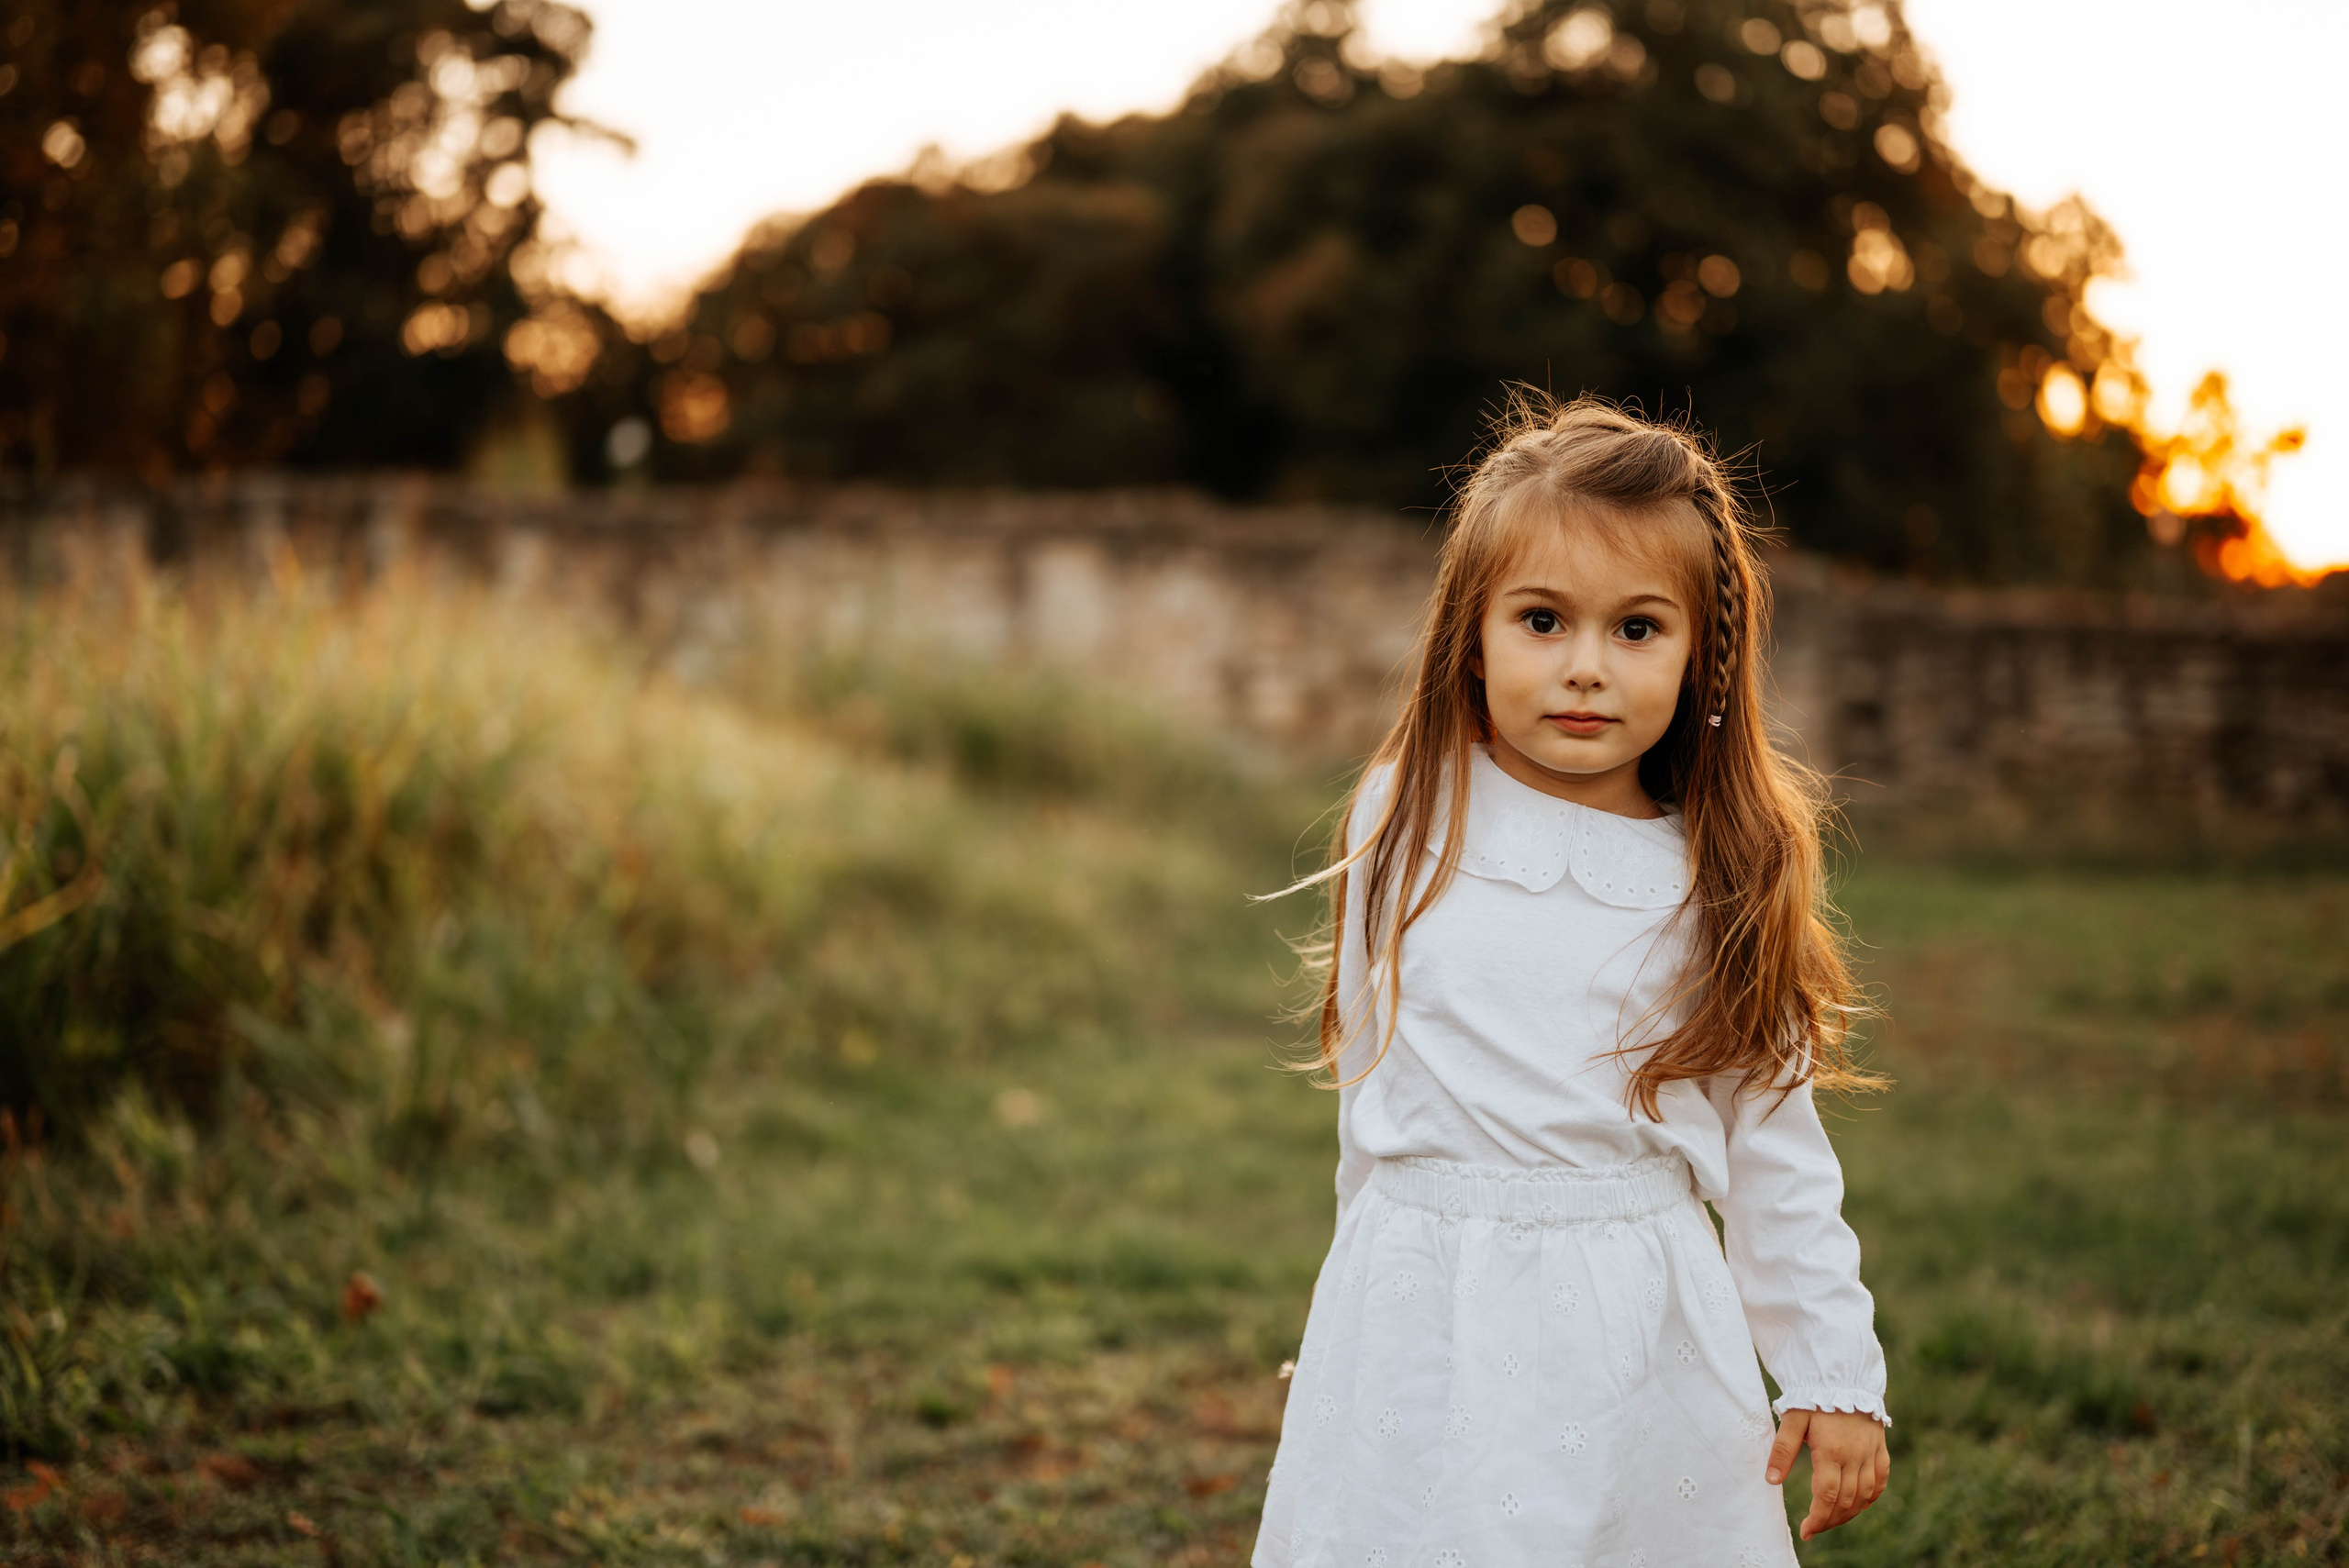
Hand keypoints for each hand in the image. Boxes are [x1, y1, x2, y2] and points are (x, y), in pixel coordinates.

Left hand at [1766, 1408, 1887, 1539]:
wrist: (1843, 1375)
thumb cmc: (1813, 1397)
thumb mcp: (1792, 1419)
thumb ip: (1782, 1450)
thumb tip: (1772, 1481)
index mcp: (1831, 1451)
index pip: (1827, 1496)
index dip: (1817, 1518)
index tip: (1806, 1531)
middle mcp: (1855, 1456)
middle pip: (1847, 1500)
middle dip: (1830, 1519)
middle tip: (1815, 1528)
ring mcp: (1871, 1453)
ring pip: (1865, 1495)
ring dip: (1850, 1513)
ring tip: (1831, 1520)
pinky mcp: (1880, 1448)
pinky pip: (1881, 1480)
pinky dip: (1871, 1497)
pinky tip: (1859, 1505)